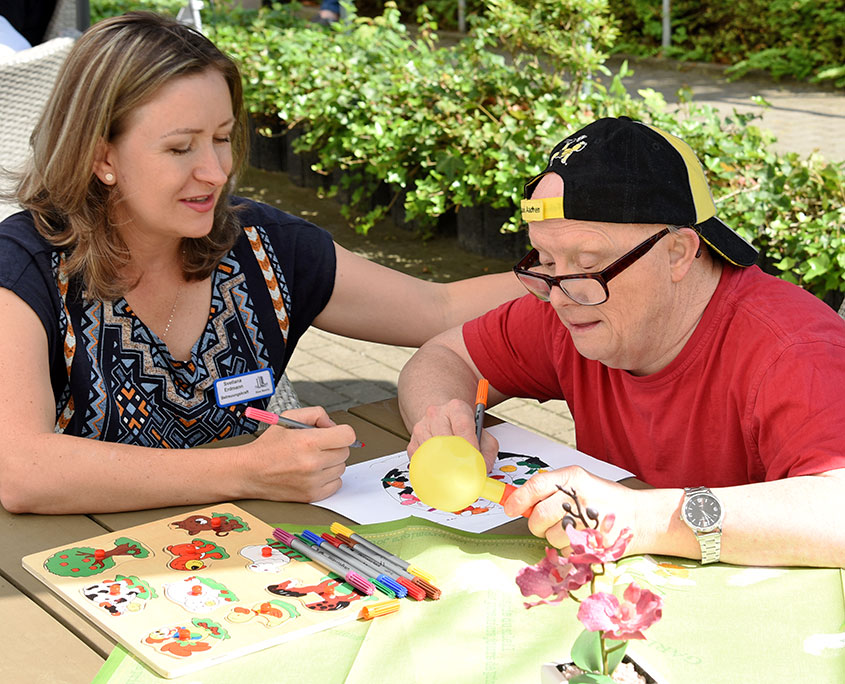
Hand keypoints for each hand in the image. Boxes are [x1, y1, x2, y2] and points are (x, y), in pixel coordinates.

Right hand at [239, 406, 355, 501]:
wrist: (249, 472)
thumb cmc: (267, 446)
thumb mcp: (288, 418)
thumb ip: (316, 414)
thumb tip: (333, 425)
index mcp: (308, 442)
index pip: (348, 436)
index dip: (343, 432)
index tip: (336, 434)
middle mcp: (312, 463)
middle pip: (345, 452)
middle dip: (335, 446)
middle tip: (319, 446)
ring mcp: (313, 481)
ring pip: (341, 468)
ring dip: (332, 462)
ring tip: (313, 459)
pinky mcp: (312, 495)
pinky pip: (336, 484)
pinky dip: (328, 478)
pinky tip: (314, 472)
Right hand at [406, 398, 498, 471]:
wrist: (442, 419)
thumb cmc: (462, 427)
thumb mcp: (482, 432)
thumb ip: (488, 449)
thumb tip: (484, 468)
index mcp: (455, 408)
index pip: (463, 426)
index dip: (470, 445)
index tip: (475, 459)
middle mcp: (436, 414)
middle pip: (444, 439)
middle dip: (456, 458)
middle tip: (465, 472)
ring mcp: (421, 428)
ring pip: (431, 451)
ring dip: (442, 465)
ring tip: (453, 472)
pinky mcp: (412, 443)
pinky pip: (420, 460)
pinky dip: (430, 468)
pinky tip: (439, 470)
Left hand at [503, 466, 642, 554]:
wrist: (640, 516)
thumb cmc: (605, 499)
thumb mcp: (578, 484)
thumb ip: (550, 490)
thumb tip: (518, 502)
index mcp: (573, 478)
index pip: (536, 485)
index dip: (518, 499)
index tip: (509, 508)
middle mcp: (579, 497)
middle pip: (539, 515)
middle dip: (537, 523)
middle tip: (545, 523)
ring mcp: (587, 521)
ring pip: (551, 536)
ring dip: (555, 537)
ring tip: (571, 528)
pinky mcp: (593, 542)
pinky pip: (566, 550)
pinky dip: (568, 548)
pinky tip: (581, 538)